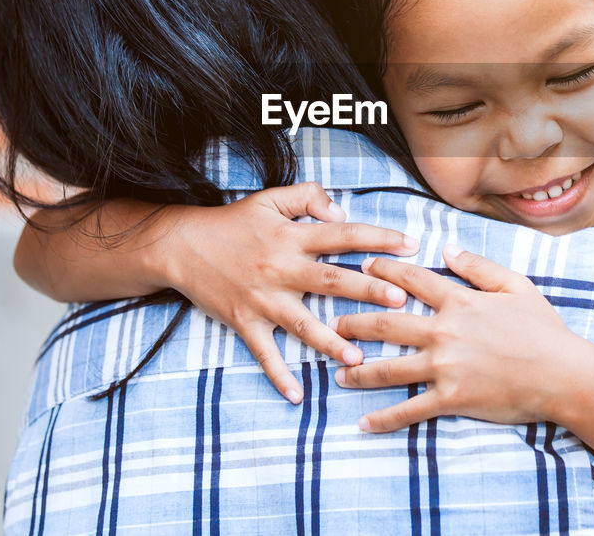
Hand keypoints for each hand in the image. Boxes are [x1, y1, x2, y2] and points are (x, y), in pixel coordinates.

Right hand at [164, 181, 418, 403]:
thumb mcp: (270, 199)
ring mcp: (263, 299)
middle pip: (331, 280)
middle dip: (367, 290)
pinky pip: (264, 352)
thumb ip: (309, 197)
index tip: (411, 245)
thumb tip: (342, 211)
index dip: (378, 238)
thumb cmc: (233, 222)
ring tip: (358, 357)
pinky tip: (297, 395)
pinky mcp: (244, 321)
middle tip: (401, 300)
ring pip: (302, 324)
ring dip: (331, 342)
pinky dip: (278, 375)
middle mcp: (281, 269)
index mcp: (292, 237)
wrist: (182, 246)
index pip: (343, 235)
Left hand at [331, 244, 584, 431]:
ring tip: (338, 373)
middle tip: (333, 323)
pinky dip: (384, 419)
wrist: (564, 375)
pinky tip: (364, 424)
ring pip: (389, 368)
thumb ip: (479, 267)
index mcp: (459, 302)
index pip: (412, 281)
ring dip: (359, 371)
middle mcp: (445, 332)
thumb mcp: (516, 287)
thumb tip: (447, 249)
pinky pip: (410, 410)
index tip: (362, 267)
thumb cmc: (544, 330)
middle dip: (354, 322)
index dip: (384, 271)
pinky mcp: (452, 399)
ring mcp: (445, 367)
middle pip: (386, 324)